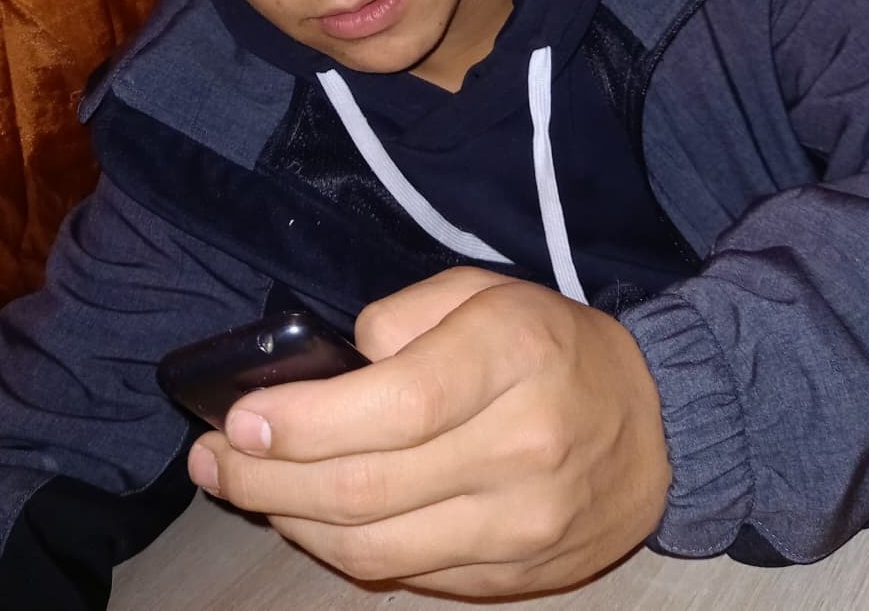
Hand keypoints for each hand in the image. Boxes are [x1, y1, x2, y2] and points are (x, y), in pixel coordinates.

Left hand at [188, 267, 670, 596]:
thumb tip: (335, 363)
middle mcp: (520, 451)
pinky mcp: (515, 578)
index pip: (394, 406)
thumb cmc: (553, 343)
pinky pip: (407, 576)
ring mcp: (521, 529)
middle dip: (267, 479)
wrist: (656, 424)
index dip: (303, 422)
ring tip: (245, 487)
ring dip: (292, 522)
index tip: (237, 420)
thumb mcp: (488, 290)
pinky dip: (343, 550)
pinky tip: (309, 516)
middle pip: (369, 488)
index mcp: (513, 358)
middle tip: (212, 460)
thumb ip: (408, 313)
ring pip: (375, 549)